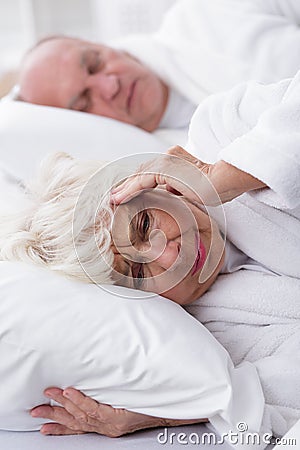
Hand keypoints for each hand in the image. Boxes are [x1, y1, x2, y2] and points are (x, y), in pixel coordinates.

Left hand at [31, 387, 206, 436]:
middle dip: (60, 406)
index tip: (65, 390)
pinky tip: (51, 428)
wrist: (170, 411)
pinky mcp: (105, 428)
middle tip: (45, 396)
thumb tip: (117, 354)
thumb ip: (128, 375)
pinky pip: (81, 429)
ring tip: (39, 412)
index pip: (93, 409)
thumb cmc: (157, 397)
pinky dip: (64, 428)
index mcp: (119, 417)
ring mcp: (106, 429)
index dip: (78, 401)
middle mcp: (110, 426)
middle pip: (81, 417)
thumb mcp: (144, 385)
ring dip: (58, 416)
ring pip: (78, 423)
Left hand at [110, 145, 265, 205]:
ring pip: (140, 176)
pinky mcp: (165, 168)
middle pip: (142, 173)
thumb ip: (178, 187)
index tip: (124, 195)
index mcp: (175, 158)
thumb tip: (168, 192)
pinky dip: (129, 190)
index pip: (150, 172)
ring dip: (125, 189)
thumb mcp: (191, 188)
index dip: (135, 183)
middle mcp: (169, 155)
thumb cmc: (215, 187)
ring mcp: (167, 160)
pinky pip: (142, 181)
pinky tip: (118, 199)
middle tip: (113, 198)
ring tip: (113, 200)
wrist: (226, 181)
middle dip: (127, 186)